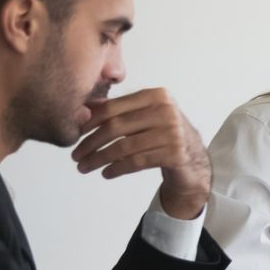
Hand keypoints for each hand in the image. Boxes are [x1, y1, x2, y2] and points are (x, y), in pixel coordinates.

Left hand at [72, 88, 210, 219]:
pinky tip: (106, 173)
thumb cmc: (163, 133)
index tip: (76, 134)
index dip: (90, 122)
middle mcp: (166, 111)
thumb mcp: (144, 115)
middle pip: (116, 127)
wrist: (193, 156)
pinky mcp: (174, 154)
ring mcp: (172, 132)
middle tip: (76, 156)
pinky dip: (117, 169)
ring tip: (85, 167)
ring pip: (123, 147)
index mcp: (156, 96)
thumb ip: (118, 109)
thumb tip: (83, 109)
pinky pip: (136, 162)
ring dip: (99, 159)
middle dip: (90, 143)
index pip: (113, 107)